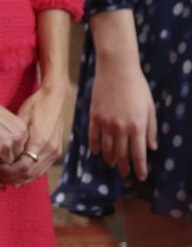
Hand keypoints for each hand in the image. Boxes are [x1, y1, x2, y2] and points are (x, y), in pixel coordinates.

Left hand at [0, 81, 71, 187]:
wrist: (55, 99)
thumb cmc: (35, 105)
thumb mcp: (22, 118)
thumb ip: (15, 138)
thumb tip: (1, 153)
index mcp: (39, 141)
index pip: (22, 166)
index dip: (8, 173)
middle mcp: (50, 149)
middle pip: (29, 173)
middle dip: (12, 179)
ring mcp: (55, 151)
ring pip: (36, 173)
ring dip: (20, 179)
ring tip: (4, 181)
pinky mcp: (57, 151)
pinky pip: (42, 168)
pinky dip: (30, 175)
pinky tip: (18, 177)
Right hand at [0, 89, 30, 184]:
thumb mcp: (6, 119)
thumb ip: (12, 133)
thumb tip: (10, 147)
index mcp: (23, 131)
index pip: (24, 153)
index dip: (17, 163)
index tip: (12, 169)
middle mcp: (17, 140)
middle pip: (15, 162)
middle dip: (9, 171)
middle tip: (4, 178)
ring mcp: (4, 146)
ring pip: (5, 168)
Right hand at [88, 51, 157, 181]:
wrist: (116, 70)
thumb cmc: (137, 87)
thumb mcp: (150, 108)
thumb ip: (150, 129)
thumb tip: (152, 147)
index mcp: (137, 126)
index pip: (138, 154)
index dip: (140, 168)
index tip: (141, 177)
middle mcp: (120, 128)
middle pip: (121, 154)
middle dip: (124, 166)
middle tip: (125, 173)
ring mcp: (105, 123)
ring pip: (106, 148)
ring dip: (110, 158)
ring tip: (112, 164)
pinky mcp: (94, 116)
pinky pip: (93, 136)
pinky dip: (95, 146)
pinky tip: (97, 152)